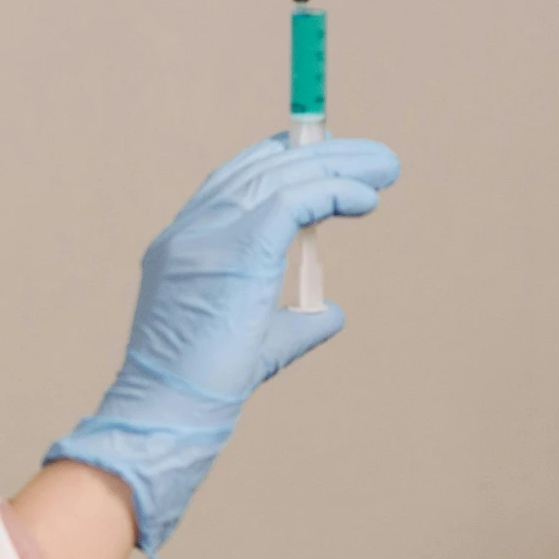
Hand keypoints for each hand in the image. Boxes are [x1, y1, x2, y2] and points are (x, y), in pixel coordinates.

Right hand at [44, 133, 400, 554]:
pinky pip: (295, 199)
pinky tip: (365, 200)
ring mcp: (207, 234)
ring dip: (340, 166)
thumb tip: (331, 313)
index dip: (280, 157)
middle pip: (262, 167)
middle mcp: (190, 230)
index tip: (324, 153)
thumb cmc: (207, 385)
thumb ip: (292, 321)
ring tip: (386, 168)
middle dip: (322, 152)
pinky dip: (335, 192)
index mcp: (182, 243)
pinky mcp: (237, 247)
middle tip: (374, 158)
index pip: (233, 179)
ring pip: (281, 175)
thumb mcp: (255, 341)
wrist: (172, 406)